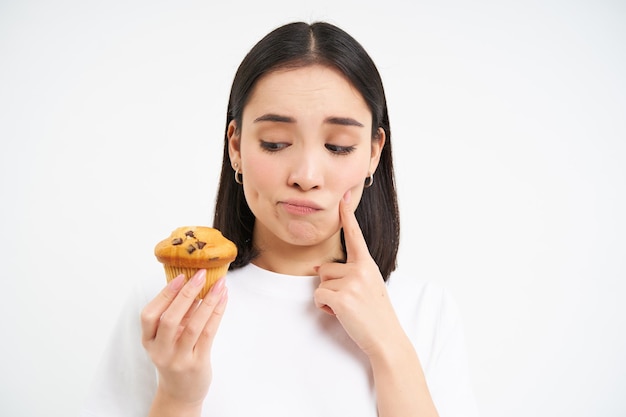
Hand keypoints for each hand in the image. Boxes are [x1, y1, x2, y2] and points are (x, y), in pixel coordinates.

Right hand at [141, 269, 227, 407]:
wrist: (181, 393)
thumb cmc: (175, 358)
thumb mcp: (168, 338)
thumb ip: (177, 315)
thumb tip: (193, 283)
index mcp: (149, 341)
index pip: (149, 315)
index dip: (164, 294)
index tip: (180, 276)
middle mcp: (160, 351)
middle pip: (169, 319)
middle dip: (186, 294)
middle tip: (201, 275)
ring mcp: (178, 359)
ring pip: (192, 326)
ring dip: (207, 302)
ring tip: (219, 285)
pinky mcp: (197, 364)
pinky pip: (208, 334)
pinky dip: (216, 313)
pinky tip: (223, 300)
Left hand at [314, 190, 400, 356]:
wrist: (387, 339)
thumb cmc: (376, 314)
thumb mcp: (367, 287)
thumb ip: (348, 274)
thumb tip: (317, 266)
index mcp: (368, 264)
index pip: (355, 236)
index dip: (347, 216)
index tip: (343, 196)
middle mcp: (360, 269)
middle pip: (325, 268)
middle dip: (331, 286)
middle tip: (351, 302)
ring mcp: (352, 282)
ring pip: (321, 283)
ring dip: (328, 298)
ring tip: (348, 308)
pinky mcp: (342, 297)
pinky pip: (319, 296)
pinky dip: (325, 307)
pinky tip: (341, 314)